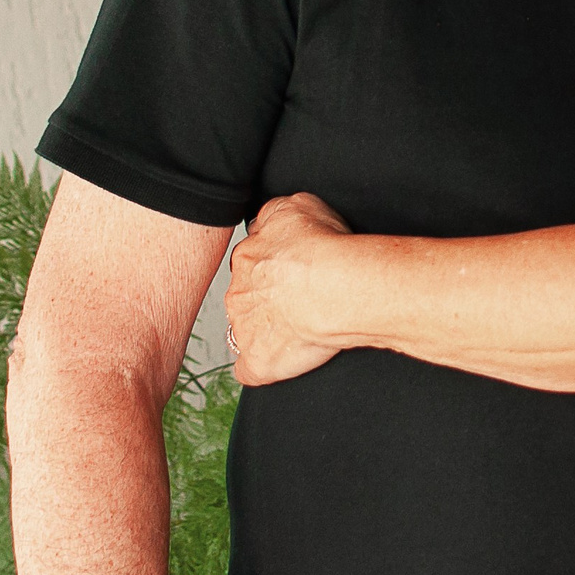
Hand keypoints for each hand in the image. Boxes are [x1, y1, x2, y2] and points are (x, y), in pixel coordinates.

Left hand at [225, 192, 355, 385]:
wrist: (335, 287)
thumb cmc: (325, 248)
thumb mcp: (298, 205)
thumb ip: (276, 213)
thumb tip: (268, 219)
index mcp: (248, 257)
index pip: (251, 261)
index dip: (274, 267)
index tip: (295, 271)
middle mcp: (239, 292)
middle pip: (246, 296)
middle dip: (268, 299)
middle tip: (301, 299)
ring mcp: (245, 329)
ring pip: (245, 329)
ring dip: (265, 329)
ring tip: (299, 328)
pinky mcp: (257, 360)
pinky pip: (249, 369)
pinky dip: (261, 365)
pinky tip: (281, 359)